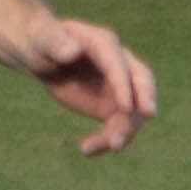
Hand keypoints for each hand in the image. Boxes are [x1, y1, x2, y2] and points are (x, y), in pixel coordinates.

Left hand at [24, 13, 154, 156]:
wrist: (43, 56)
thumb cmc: (42, 41)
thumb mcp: (42, 40)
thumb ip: (55, 43)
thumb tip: (72, 52)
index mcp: (103, 43)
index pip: (118, 64)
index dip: (123, 85)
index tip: (126, 107)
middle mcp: (118, 63)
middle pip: (141, 79)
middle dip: (146, 97)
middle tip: (148, 115)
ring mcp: (119, 86)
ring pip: (132, 109)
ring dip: (125, 129)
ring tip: (112, 146)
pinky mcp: (112, 105)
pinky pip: (117, 125)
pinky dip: (106, 140)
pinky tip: (87, 149)